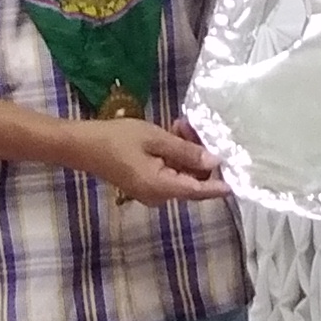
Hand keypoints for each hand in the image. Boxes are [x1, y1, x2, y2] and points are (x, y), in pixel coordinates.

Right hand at [72, 115, 229, 205]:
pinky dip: (173, 154)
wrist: (82, 145)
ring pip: (181, 173)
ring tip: (180, 124)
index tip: (239, 178)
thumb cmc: (117, 139)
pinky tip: (172, 132)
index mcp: (162, 187)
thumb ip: (185, 151)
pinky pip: (169, 171)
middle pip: (192, 180)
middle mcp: (159, 195)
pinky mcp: (145, 182)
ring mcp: (152, 190)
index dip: (220, 185)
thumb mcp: (154, 139)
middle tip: (194, 128)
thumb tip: (214, 161)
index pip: (200, 190)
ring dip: (185, 151)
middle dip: (199, 156)